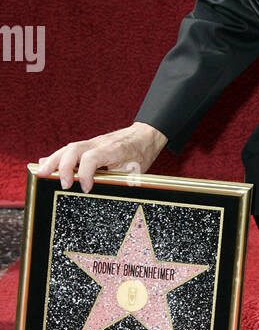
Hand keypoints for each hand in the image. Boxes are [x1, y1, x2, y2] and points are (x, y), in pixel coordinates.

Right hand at [34, 122, 168, 192]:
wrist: (145, 136)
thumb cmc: (140, 154)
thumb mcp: (136, 171)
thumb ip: (118, 180)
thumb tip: (100, 193)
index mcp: (112, 149)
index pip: (91, 158)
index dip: (85, 174)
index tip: (87, 188)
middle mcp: (99, 143)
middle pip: (74, 149)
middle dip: (63, 166)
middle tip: (61, 184)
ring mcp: (92, 142)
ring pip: (68, 148)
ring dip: (54, 161)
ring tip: (41, 173)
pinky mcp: (89, 145)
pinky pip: (70, 149)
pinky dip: (57, 157)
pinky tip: (46, 164)